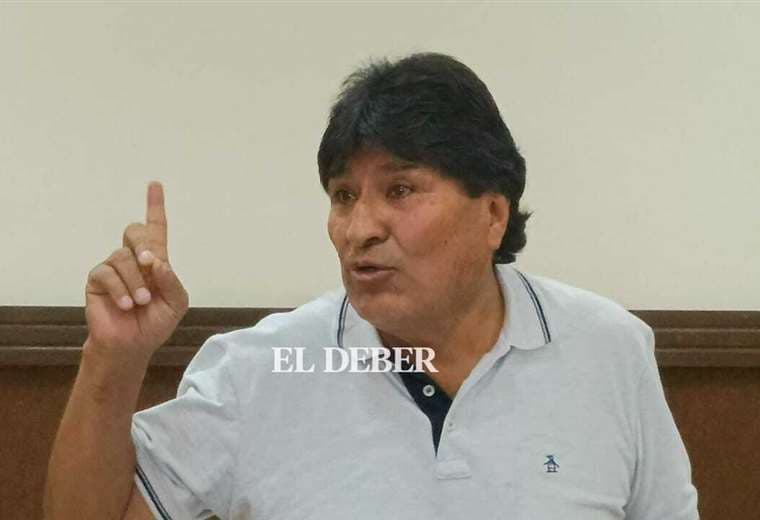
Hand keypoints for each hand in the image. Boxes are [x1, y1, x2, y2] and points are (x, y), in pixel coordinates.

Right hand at [84, 181, 188, 363]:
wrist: (132, 345)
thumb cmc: (155, 323)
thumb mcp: (176, 303)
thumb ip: (172, 281)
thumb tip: (157, 262)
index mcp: (156, 261)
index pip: (156, 229)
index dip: (155, 207)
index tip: (155, 185)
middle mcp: (133, 259)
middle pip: (135, 231)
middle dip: (143, 243)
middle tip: (150, 263)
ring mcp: (113, 268)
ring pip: (122, 256)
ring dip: (136, 281)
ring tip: (141, 302)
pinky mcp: (97, 280)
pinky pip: (106, 273)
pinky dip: (120, 290)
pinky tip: (126, 304)